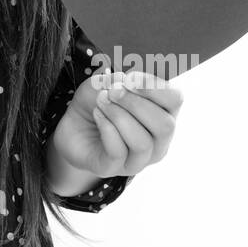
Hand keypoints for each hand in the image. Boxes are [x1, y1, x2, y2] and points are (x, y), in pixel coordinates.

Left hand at [52, 67, 182, 181]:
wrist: (72, 125)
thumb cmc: (96, 102)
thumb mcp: (104, 82)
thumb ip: (117, 79)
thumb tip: (125, 81)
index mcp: (163, 114)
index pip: (175, 100)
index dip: (154, 87)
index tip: (130, 77)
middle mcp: (158, 141)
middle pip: (164, 126)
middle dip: (136, 104)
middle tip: (113, 90)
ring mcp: (138, 160)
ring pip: (142, 142)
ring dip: (119, 116)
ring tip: (102, 101)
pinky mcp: (113, 169)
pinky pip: (118, 152)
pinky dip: (106, 128)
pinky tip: (97, 115)